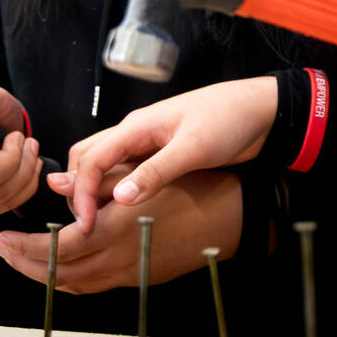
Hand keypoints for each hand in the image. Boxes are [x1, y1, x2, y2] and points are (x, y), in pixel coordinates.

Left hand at [0, 170, 242, 293]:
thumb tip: (57, 184)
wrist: (234, 217)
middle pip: (58, 273)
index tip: (4, 237)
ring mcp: (131, 273)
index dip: (26, 247)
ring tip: (22, 258)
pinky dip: (69, 280)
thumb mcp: (143, 174)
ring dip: (43, 275)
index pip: (56, 249)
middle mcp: (120, 259)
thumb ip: (98, 182)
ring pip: (74, 285)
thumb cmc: (193, 187)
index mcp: (117, 231)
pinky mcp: (141, 279)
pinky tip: (61, 266)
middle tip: (1, 249)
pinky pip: (94, 286)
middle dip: (24, 263)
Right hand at [48, 77, 277, 233]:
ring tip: (96, 221)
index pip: (90, 160)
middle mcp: (135, 133)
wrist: (259, 111)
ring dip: (94, 189)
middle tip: (85, 225)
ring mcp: (147, 144)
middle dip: (77, 190)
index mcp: (137, 127)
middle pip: (87, 159)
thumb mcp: (193, 148)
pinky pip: (126, 171)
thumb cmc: (229, 119)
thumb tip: (119, 199)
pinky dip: (115, 190)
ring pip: (105, 165)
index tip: (86, 225)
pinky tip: (122, 210)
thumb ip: (156, 172)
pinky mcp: (161, 155)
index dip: (81, 194)